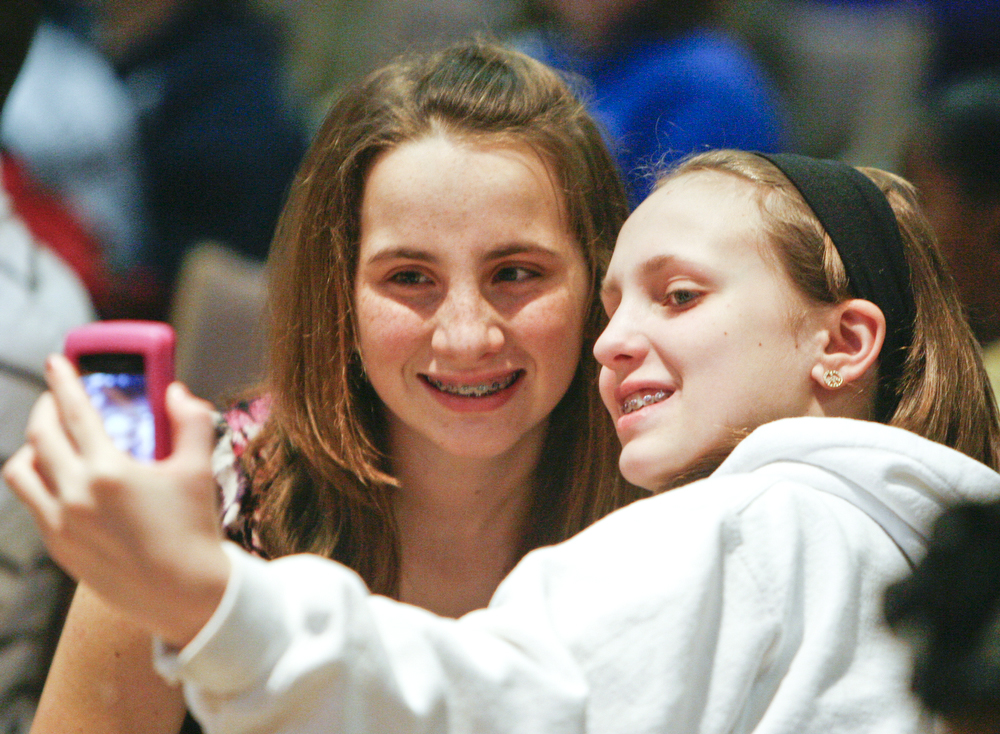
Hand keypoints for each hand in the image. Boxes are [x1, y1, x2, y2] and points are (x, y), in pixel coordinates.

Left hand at [2, 354, 229, 648]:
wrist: (185, 595)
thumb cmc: (195, 530)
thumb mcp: (200, 470)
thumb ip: (191, 422)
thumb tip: (176, 393)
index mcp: (109, 471)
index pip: (75, 412)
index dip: (65, 381)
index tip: (58, 361)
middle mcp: (75, 496)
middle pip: (40, 436)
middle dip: (46, 409)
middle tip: (59, 399)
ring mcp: (60, 524)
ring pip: (20, 472)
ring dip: (33, 448)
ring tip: (53, 443)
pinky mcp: (58, 548)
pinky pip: (33, 504)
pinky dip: (42, 483)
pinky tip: (65, 481)